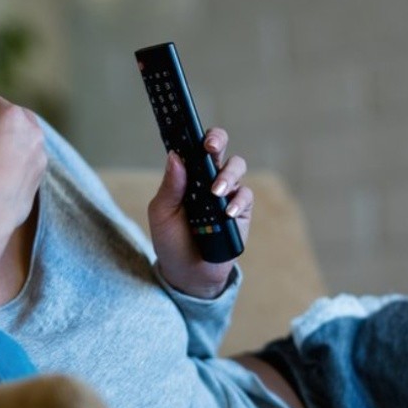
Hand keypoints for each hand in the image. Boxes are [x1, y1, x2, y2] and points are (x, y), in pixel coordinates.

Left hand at [148, 128, 252, 297]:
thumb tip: (175, 156)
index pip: (194, 147)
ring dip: (227, 175)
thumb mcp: (162, 214)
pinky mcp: (242, 210)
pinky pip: (246, 196)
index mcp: (188, 174)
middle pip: (220, 148)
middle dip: (217, 141)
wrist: (187, 272)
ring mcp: (227, 192)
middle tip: (210, 147)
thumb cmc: (172, 240)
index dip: (196, 135)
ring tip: (216, 192)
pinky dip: (237, 202)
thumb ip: (170, 187)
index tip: (193, 134)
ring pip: (236, 167)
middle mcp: (209, 178)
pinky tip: (227, 213)